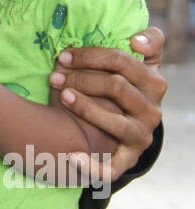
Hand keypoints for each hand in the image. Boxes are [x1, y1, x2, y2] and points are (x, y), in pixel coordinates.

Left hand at [48, 27, 166, 182]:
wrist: (128, 130)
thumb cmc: (123, 88)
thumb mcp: (139, 63)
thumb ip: (147, 42)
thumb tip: (136, 39)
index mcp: (154, 81)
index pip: (124, 61)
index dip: (92, 55)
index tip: (66, 53)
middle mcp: (153, 109)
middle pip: (115, 86)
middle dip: (81, 78)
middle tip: (54, 74)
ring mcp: (142, 135)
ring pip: (113, 120)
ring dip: (83, 107)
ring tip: (61, 96)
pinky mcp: (129, 159)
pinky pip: (111, 168)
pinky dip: (91, 166)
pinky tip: (72, 157)